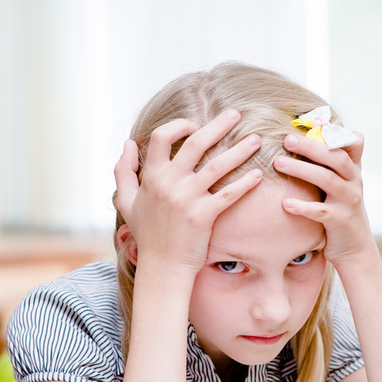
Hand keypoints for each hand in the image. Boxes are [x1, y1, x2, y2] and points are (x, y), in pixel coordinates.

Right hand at [114, 110, 262, 274]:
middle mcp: (169, 183)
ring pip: (217, 165)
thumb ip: (123, 170)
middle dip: (218, 125)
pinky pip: (229, 194)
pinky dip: (245, 183)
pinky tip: (258, 174)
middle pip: (195, 142)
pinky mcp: (204, 216)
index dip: (180, 125)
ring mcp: (187, 199)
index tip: (196, 124)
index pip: (161, 136)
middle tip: (236, 115)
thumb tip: (128, 143)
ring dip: (239, 149)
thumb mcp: (125, 201)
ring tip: (256, 140)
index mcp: (152, 177)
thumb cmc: (147, 234)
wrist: (162, 267)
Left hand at [272, 133, 373, 267]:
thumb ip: (327, 165)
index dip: (338, 132)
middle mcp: (354, 182)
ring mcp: (349, 202)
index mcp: (353, 170)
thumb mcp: (340, 186)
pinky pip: (321, 212)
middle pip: (336, 157)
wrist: (354, 248)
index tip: (316, 123)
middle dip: (310, 146)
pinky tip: (285, 203)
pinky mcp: (340, 221)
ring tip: (277, 163)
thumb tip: (298, 138)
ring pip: (328, 179)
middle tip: (285, 139)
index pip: (354, 143)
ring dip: (301, 169)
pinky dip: (302, 207)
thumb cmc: (339, 211)